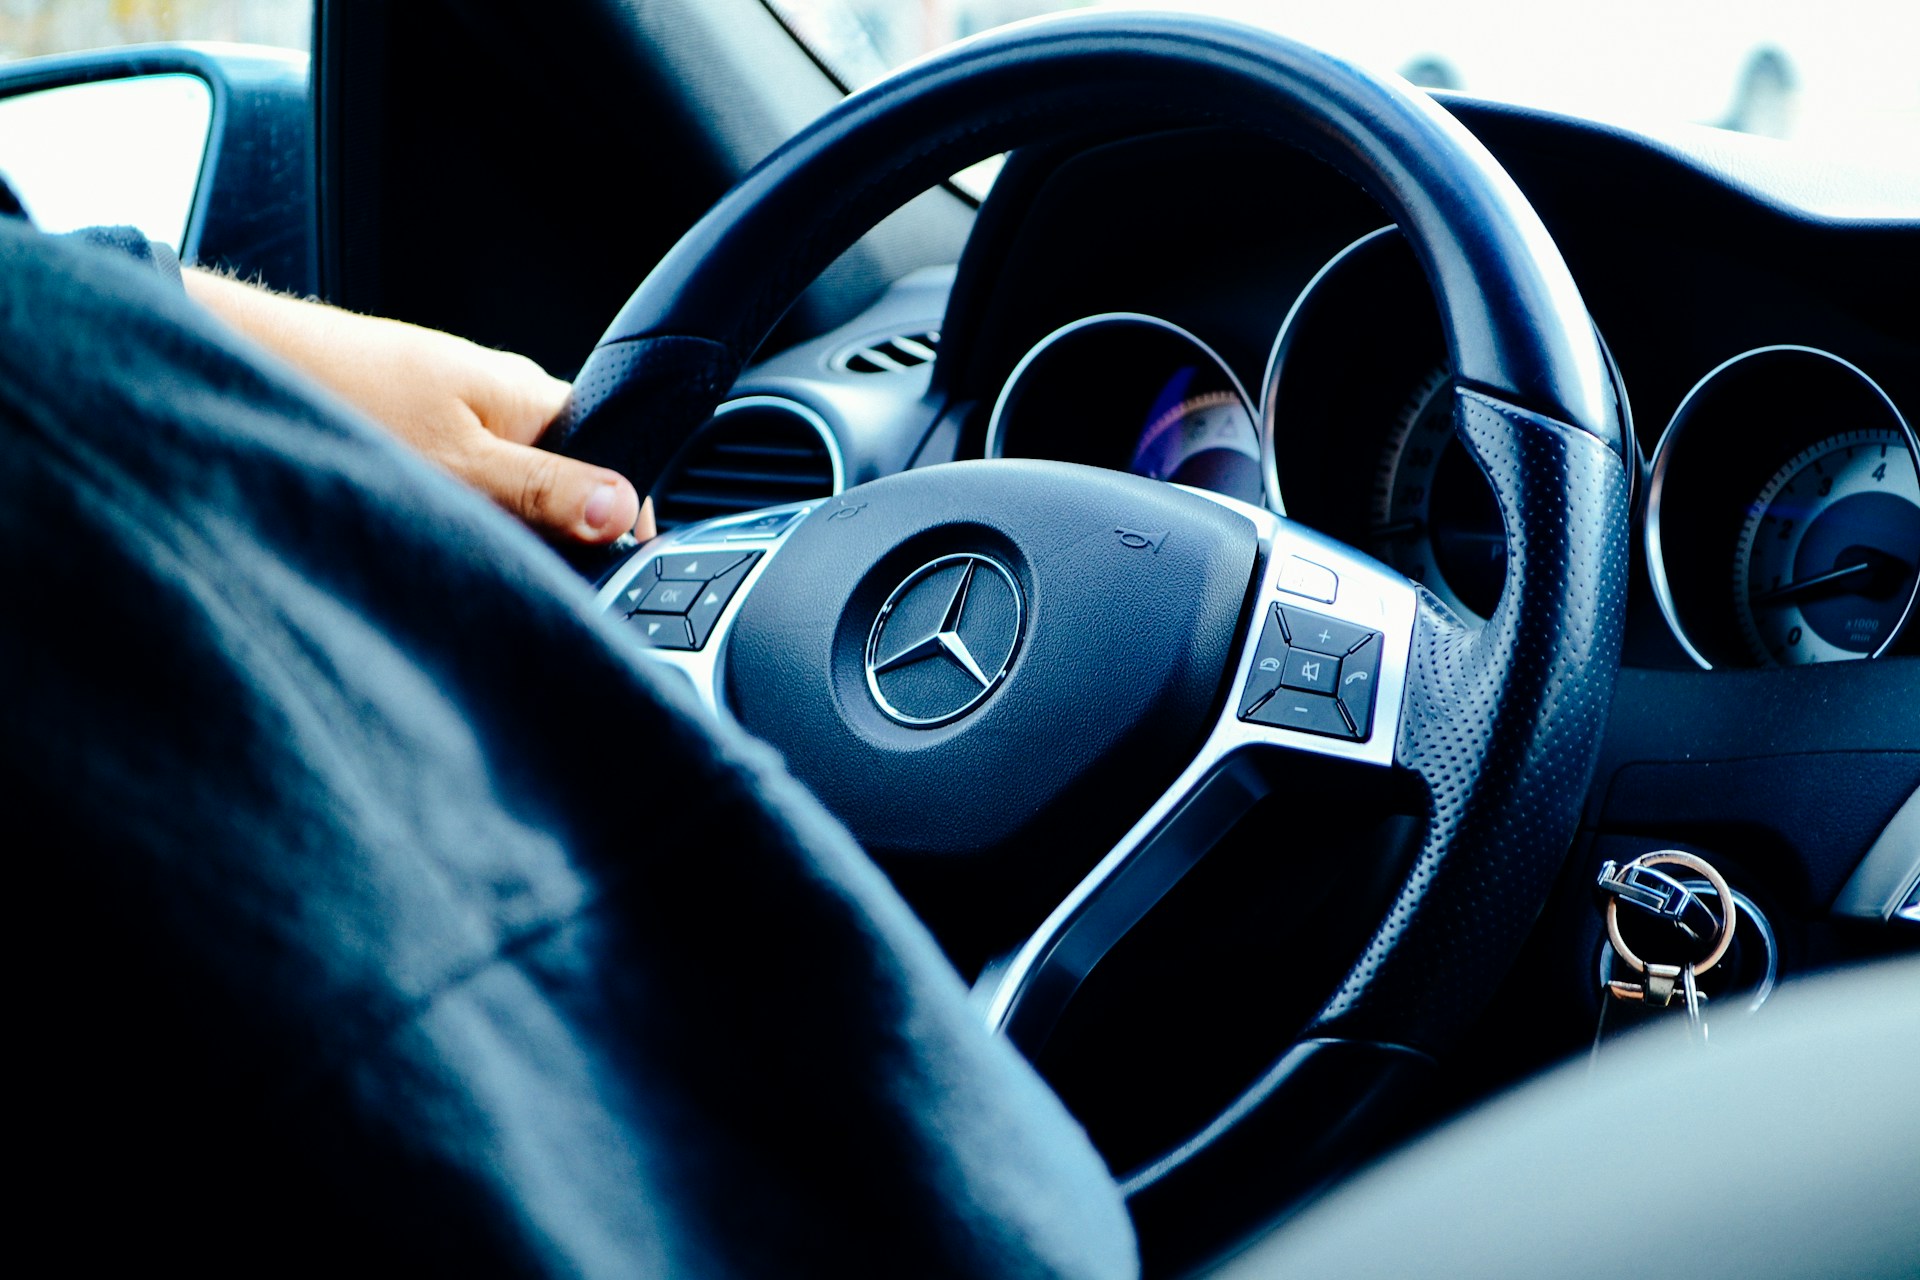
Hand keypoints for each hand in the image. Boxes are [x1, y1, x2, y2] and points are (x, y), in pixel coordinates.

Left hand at [183, 270, 652, 545]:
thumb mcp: (457, 466)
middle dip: (547, 539)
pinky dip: (445, 515)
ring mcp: (454, 412)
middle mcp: (501, 400)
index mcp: (533, 398)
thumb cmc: (339, 397)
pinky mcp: (409, 428)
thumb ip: (545, 492)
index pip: (612, 468)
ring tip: (447, 554)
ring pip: (504, 490)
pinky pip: (456, 484)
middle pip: (560, 486)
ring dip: (489, 529)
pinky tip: (410, 533)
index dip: (615, 530)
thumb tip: (621, 512)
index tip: (603, 582)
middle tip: (509, 578)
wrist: (234, 360)